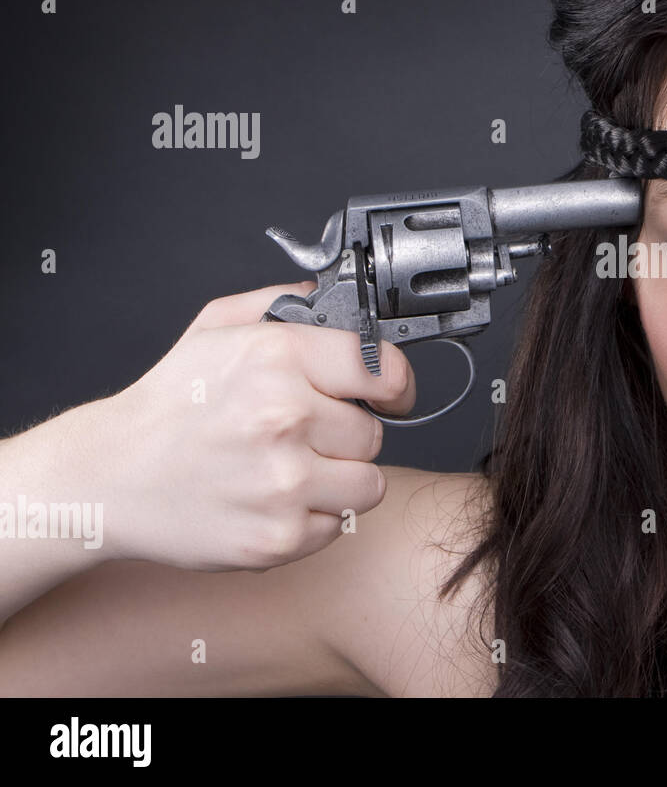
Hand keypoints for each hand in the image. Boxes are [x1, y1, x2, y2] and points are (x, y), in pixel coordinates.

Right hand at [82, 282, 415, 571]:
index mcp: (276, 358)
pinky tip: (270, 500)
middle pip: (374, 434)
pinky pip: (339, 525)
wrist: (106, 478)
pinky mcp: (279, 537)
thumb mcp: (216, 329)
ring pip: (367, 483)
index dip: (393, 385)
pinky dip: (313, 518)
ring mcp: (283, 483)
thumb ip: (283, 305)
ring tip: (289, 469)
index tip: (387, 396)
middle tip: (299, 436)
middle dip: (344, 435)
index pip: (385, 369)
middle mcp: (284, 418)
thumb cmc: (168, 405)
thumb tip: (334, 295)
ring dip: (339, 479)